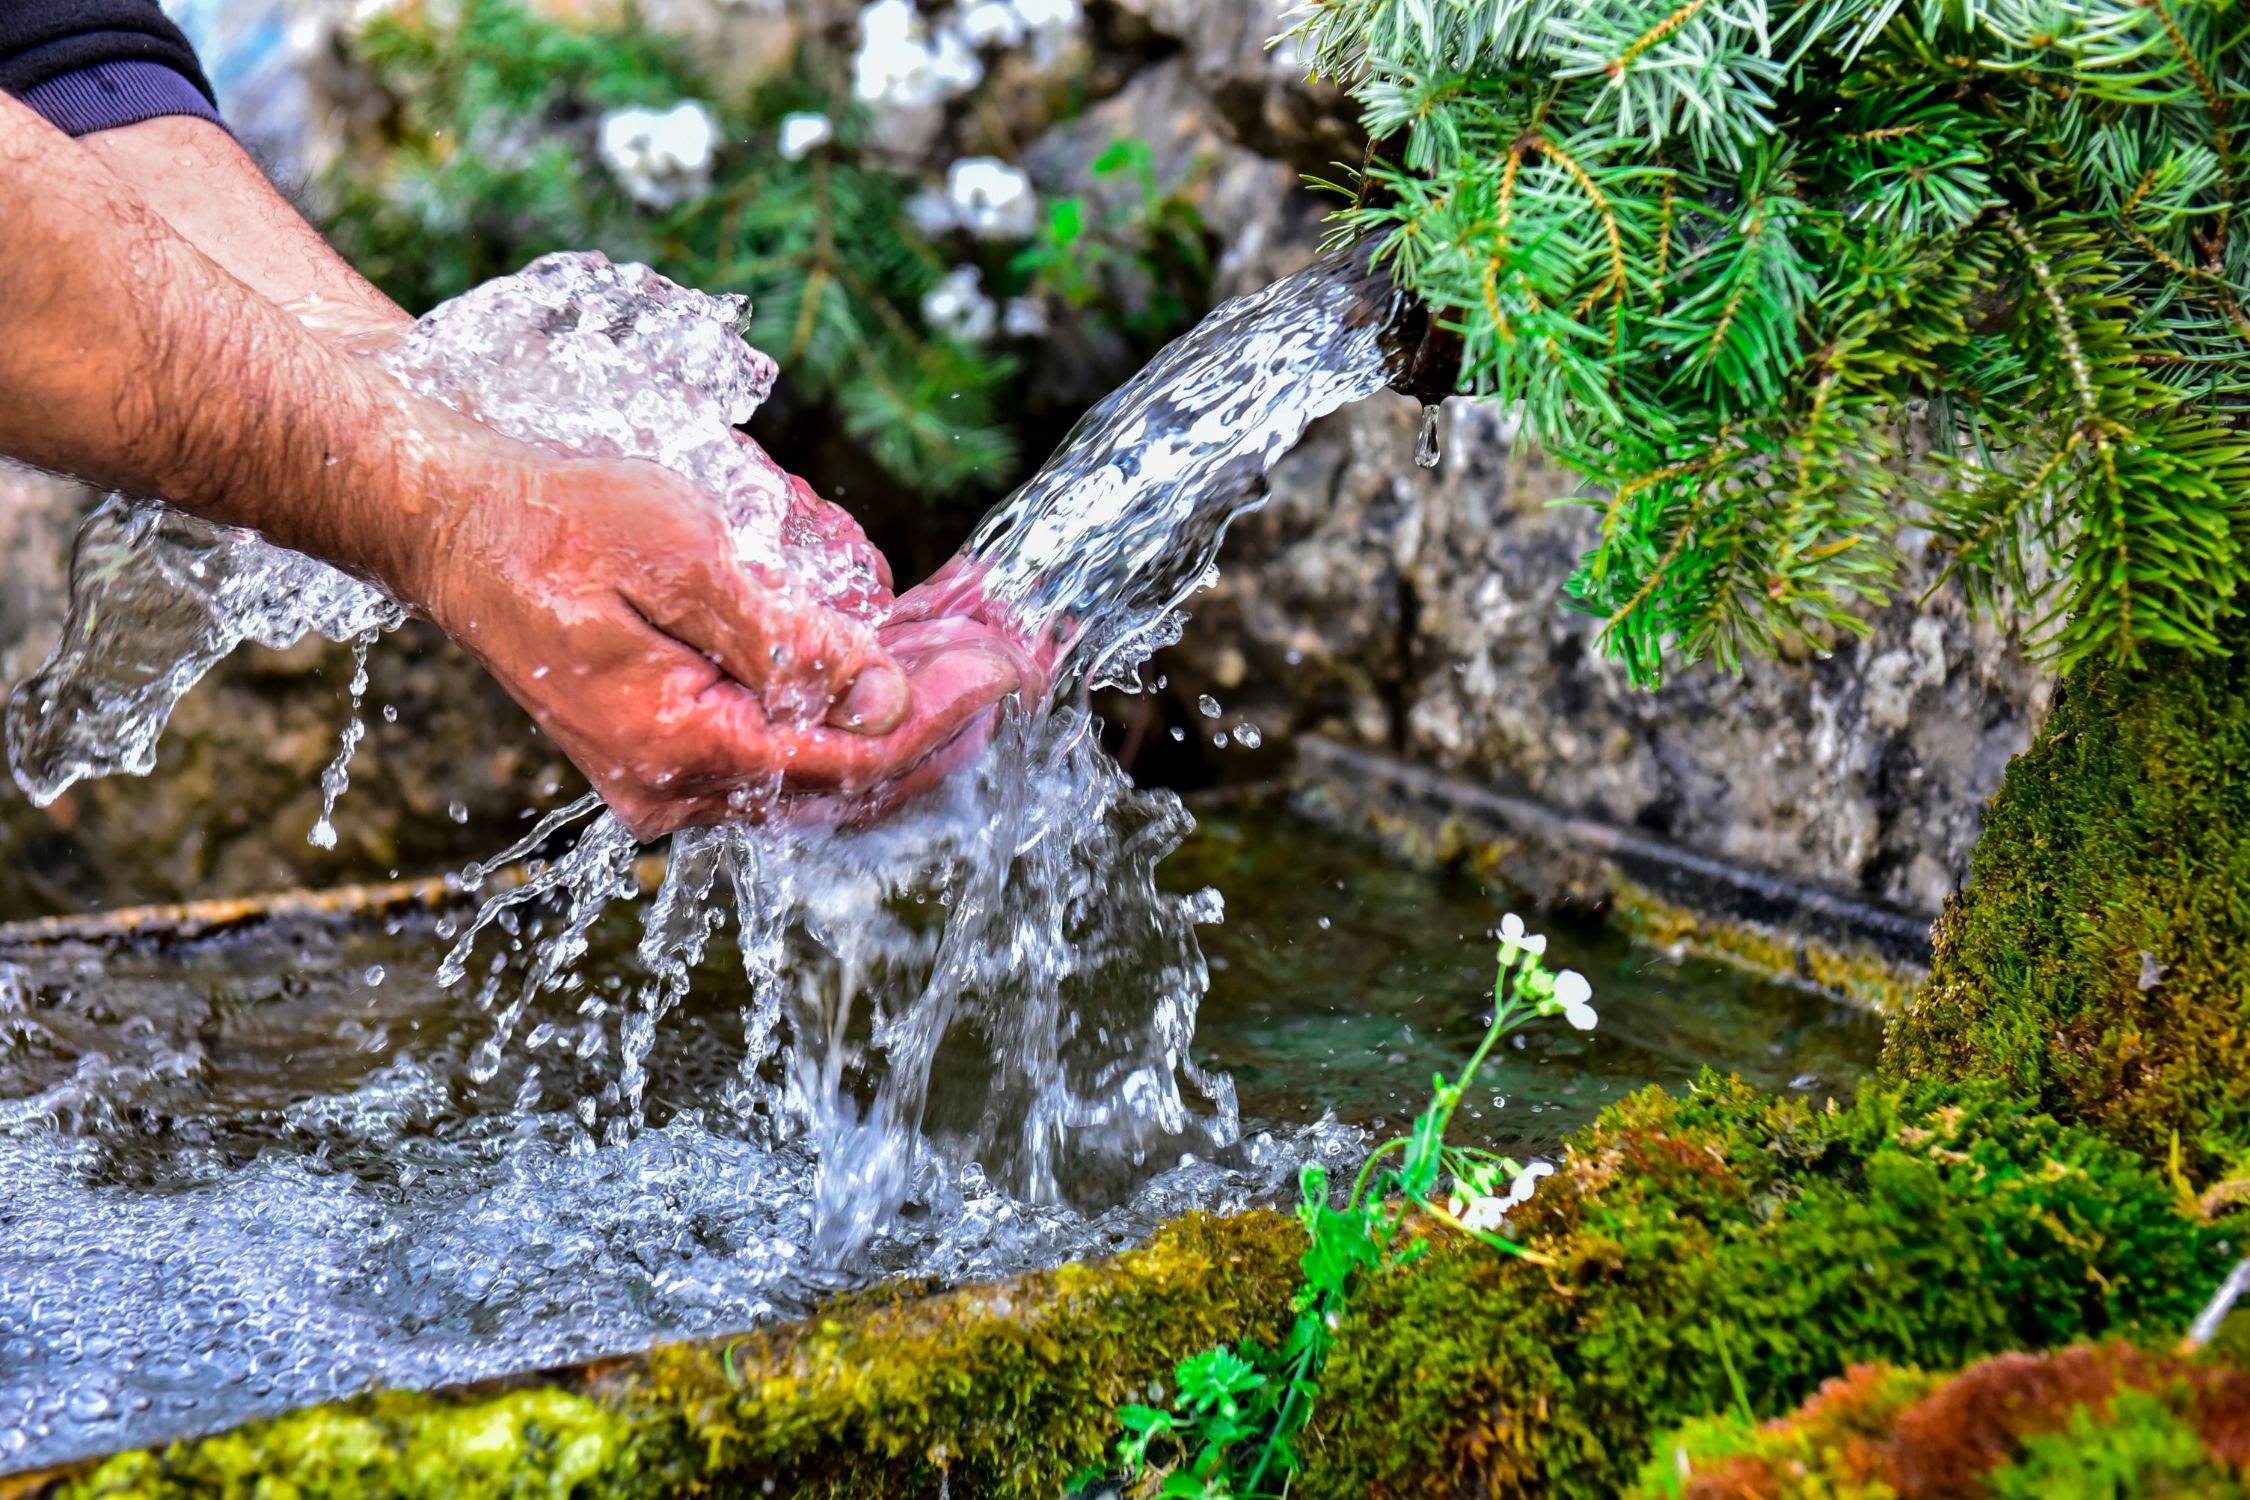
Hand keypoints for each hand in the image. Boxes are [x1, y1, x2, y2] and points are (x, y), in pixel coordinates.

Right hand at [396, 430, 1019, 838]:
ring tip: (992, 627)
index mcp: (679, 751)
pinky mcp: (684, 741)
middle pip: (856, 773)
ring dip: (916, 692)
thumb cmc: (554, 521)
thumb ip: (787, 638)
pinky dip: (859, 684)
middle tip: (1034, 649)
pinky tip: (913, 628)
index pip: (850, 760)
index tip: (1016, 663)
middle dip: (952, 710)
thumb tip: (889, 696)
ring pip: (834, 752)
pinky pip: (796, 730)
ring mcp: (681, 772)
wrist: (452, 522)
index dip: (944, 715)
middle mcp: (682, 786)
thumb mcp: (680, 556)